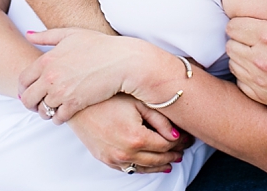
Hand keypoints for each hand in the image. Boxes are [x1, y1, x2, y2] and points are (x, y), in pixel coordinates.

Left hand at [19, 28, 153, 123]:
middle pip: (27, 98)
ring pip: (42, 110)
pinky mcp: (74, 104)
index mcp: (47, 60)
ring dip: (45, 112)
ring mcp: (61, 92)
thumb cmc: (100, 46)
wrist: (122, 61)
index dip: (23, 88)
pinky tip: (63, 114)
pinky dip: (58, 118)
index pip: (23, 80)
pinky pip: (57, 118)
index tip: (28, 92)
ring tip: (51, 110)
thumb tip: (28, 35)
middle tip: (37, 105)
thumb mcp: (71, 34)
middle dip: (30, 104)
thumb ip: (47, 36)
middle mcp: (50, 77)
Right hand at [66, 94, 190, 173]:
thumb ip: (159, 120)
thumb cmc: (107, 97)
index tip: (187, 137)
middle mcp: (125, 153)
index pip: (166, 145)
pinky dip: (142, 168)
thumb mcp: (138, 103)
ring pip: (144, 168)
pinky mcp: (104, 159)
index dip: (180, 141)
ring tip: (172, 158)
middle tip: (184, 148)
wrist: (78, 102)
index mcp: (136, 138)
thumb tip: (176, 135)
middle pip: (157, 159)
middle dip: (173, 153)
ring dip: (160, 164)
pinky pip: (128, 169)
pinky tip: (150, 164)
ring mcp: (113, 158)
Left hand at [226, 0, 266, 109]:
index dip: (240, 22)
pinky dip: (247, 76)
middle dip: (240, 39)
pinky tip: (262, 70)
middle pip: (231, 45)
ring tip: (259, 52)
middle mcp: (262, 60)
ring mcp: (263, 81)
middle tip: (255, 37)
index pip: (232, 27)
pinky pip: (242, 83)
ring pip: (234, 64)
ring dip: (242, 57)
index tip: (252, 24)